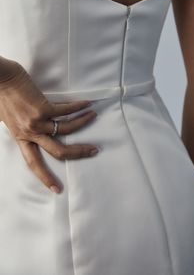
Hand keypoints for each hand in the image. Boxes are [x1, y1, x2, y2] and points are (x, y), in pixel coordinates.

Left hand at [0, 62, 98, 193]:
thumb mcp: (10, 119)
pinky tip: (87, 104)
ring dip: (82, 122)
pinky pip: (66, 111)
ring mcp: (36, 121)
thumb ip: (24, 128)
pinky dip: (78, 107)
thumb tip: (37, 129)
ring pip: (66, 129)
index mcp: (21, 138)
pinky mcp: (42, 107)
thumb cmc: (2, 96)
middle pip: (58, 151)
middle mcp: (30, 133)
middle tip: (93, 151)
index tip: (56, 189)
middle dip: (78, 153)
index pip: (34, 163)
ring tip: (93, 116)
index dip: (45, 177)